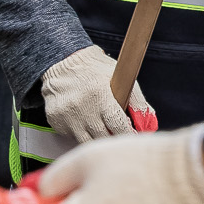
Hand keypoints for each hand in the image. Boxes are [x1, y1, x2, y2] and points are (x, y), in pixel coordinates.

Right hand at [39, 44, 155, 143]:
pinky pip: (71, 137)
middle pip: (104, 138)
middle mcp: (82, 107)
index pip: (119, 127)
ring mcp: (66, 116)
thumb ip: (137, 101)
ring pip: (87, 142)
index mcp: (100, 95)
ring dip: (97, 139)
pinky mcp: (55, 120)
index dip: (128, 134)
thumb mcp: (120, 77)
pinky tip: (83, 121)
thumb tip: (149, 125)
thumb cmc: (95, 69)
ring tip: (102, 128)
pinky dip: (80, 134)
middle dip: (114, 138)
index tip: (132, 135)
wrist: (61, 60)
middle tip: (117, 133)